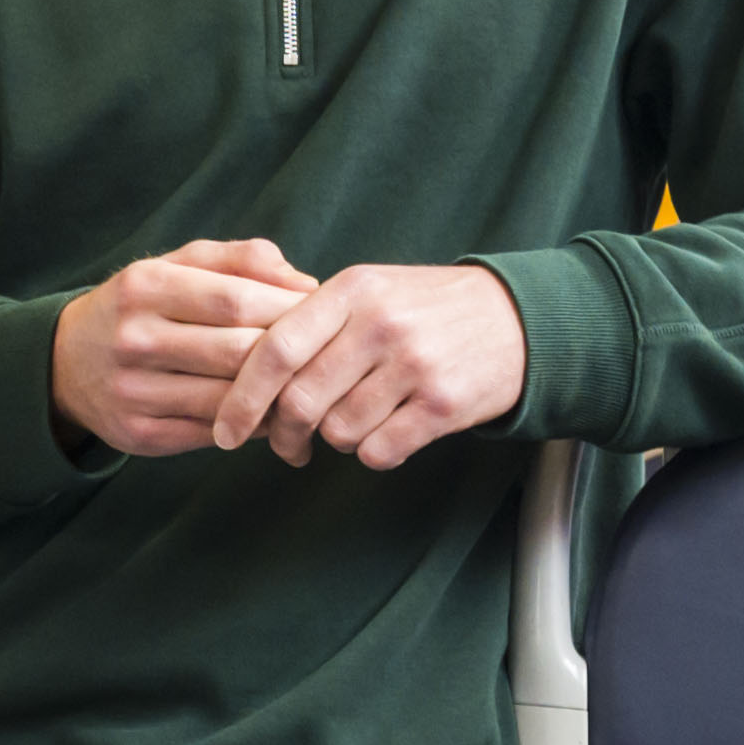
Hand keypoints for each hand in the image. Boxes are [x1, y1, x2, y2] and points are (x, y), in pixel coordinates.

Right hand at [49, 236, 316, 456]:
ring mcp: (133, 391)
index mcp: (145, 286)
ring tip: (307, 385)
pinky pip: (212, 432)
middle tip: (324, 354)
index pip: (236, 299)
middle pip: (236, 352)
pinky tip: (271, 412)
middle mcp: (134, 338)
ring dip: (277, 396)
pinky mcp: (138, 435)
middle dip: (289, 354)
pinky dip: (252, 425)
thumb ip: (240, 260)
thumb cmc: (141, 307)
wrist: (64, 363)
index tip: (320, 313)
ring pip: (228, 399)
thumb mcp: (176, 265)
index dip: (287, 308)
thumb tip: (304, 283)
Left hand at [222, 259, 530, 470]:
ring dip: (337, 441)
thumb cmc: (427, 310)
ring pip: (338, 432)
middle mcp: (381, 323)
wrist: (518, 319)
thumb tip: (242, 375)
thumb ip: (312, 320)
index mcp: (352, 290)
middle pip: (299, 401)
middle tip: (287, 447)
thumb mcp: (371, 290)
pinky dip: (374, 454)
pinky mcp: (443, 404)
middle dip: (284, 435)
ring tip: (358, 423)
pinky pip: (379, 452)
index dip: (241, 397)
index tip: (224, 431)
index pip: (274, 349)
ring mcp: (414, 364)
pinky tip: (390, 434)